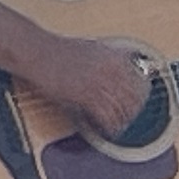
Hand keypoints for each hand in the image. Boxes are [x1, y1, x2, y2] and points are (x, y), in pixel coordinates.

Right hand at [27, 34, 154, 138]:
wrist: (37, 51)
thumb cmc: (59, 50)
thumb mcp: (92, 48)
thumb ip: (110, 59)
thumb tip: (123, 71)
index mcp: (114, 57)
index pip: (140, 81)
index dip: (140, 97)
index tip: (137, 105)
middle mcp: (109, 69)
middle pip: (133, 98)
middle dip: (132, 112)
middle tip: (127, 119)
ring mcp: (97, 82)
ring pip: (121, 109)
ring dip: (121, 121)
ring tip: (117, 127)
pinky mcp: (83, 95)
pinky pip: (105, 116)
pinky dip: (107, 126)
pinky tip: (105, 129)